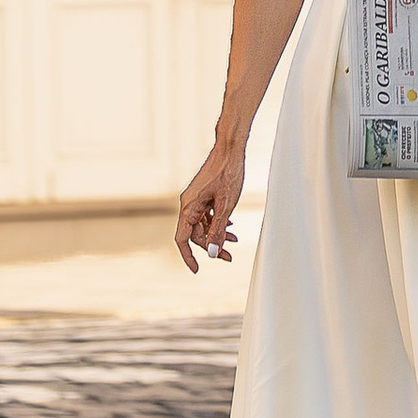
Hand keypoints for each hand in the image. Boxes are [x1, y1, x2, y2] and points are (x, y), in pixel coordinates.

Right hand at [174, 138, 246, 269]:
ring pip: (203, 224)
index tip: (197, 270)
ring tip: (235, 241)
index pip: (182, 239)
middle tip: (229, 256)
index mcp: (188, 206)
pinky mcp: (204, 194)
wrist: (231, 147)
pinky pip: (207, 214)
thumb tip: (212, 253)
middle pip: (195, 233)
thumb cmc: (228, 173)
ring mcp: (196, 198)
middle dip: (211, 245)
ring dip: (217, 234)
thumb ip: (218, 230)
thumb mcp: (226, 206)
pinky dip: (218, 222)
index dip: (188, 256)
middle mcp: (189, 203)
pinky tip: (230, 227)